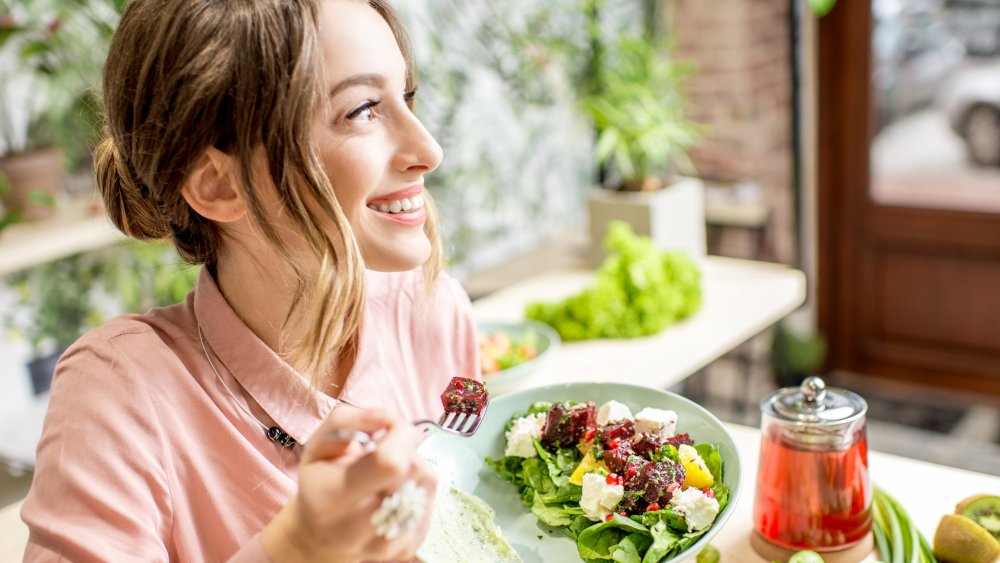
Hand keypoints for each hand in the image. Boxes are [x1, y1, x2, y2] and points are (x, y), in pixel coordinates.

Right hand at [260, 405, 436, 562]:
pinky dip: (417, 486)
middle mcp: (358, 528)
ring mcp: (386, 544)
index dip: (400, 434)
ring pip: (426, 482)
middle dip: (406, 448)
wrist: (320, 535)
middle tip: (385, 449)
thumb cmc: (320, 482)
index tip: (389, 428)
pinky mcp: (407, 548)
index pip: (389, 462)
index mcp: (332, 498)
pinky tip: (395, 489)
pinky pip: (430, 499)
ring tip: (387, 472)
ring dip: (412, 466)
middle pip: (413, 470)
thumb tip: (388, 417)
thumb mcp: (318, 444)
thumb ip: (348, 420)